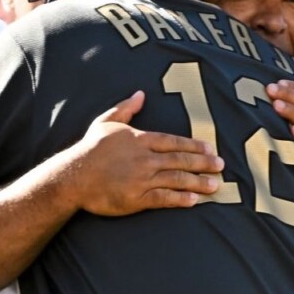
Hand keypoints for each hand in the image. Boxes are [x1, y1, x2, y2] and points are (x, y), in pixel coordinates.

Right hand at [67, 91, 224, 215]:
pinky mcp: (136, 198)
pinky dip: (180, 199)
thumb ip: (126, 108)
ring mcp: (142, 179)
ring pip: (176, 179)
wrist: (72, 177)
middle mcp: (145, 159)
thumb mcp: (106, 122)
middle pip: (181, 160)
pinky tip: (194, 200)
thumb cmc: (89, 149)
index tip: (211, 149)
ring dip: (198, 182)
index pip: (175, 142)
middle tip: (221, 166)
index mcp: (141, 139)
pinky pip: (163, 199)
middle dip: (204, 163)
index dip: (195, 146)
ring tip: (214, 185)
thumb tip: (141, 94)